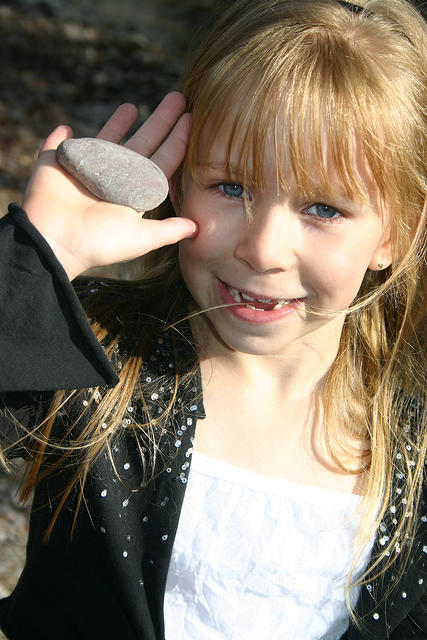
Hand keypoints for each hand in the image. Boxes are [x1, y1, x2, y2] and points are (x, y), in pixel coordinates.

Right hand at [22, 92, 196, 279]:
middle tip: (177, 98)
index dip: (177, 142)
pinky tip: (66, 127)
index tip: (192, 119)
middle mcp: (114, 178)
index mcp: (134, 192)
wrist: (57, 242)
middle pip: (142, 143)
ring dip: (117, 124)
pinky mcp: (56, 164)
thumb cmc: (100, 243)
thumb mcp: (141, 238)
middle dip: (160, 121)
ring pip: (106, 140)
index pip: (162, 161)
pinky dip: (60, 137)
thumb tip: (199, 229)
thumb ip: (169, 230)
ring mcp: (85, 170)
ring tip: (133, 105)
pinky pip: (58, 146)